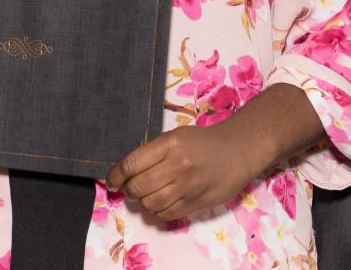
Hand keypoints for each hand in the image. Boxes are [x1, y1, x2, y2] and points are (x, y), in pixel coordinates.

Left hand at [105, 123, 262, 221]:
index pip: (131, 164)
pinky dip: (159, 211)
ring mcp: (188, 186)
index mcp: (169, 144)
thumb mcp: (176, 136)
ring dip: (144, 202)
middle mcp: (177, 165)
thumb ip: (152, 153)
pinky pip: (167, 214)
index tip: (112, 181)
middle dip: (129, 190)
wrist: (238, 149)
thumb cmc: (204, 141)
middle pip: (137, 187)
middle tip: (132, 188)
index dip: (115, 176)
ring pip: (150, 204)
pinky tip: (163, 201)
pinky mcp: (197, 202)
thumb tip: (125, 172)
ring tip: (149, 194)